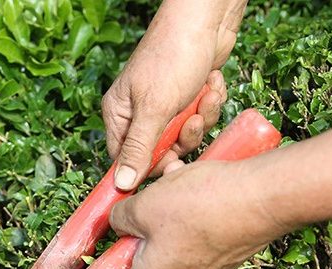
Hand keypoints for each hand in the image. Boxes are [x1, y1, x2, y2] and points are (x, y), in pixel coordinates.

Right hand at [102, 0, 246, 190]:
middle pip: (160, 151)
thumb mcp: (155, 108)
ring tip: (204, 95)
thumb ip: (139, 148)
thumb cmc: (174, 55)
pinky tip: (211, 84)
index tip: (170, 166)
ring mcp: (166, 106)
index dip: (148, 167)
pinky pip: (201, 119)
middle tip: (192, 121)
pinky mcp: (189, 99)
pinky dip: (210, 104)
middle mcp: (139, 112)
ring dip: (201, 119)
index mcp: (119, 114)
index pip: (125, 159)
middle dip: (183, 138)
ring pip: (185, 136)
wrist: (207, 20)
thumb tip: (121, 185)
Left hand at [109, 160, 291, 268]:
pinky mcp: (224, 255)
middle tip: (141, 204)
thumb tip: (119, 223)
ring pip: (172, 244)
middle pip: (146, 265)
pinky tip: (194, 185)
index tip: (109, 247)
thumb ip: (120, 218)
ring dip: (166, 215)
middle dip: (140, 232)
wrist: (264, 198)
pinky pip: (196, 236)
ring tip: (171, 184)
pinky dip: (190, 212)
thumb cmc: (201, 205)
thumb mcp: (143, 205)